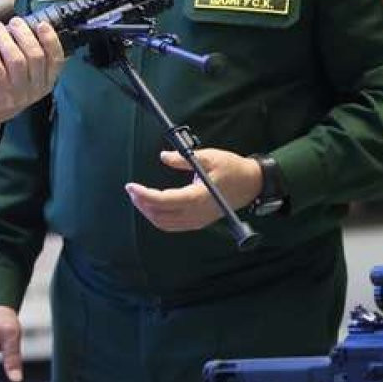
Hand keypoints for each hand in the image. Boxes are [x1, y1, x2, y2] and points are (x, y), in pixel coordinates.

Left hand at [0, 17, 65, 137]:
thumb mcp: (26, 78)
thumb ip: (32, 57)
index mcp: (46, 82)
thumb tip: (27, 27)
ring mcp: (17, 94)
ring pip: (17, 60)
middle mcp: (35, 89)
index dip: (50, 39)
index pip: (57, 59)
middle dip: (24, 34)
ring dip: (5, 39)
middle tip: (13, 23)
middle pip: (35, 55)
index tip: (41, 24)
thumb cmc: (6, 90)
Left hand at [124, 149, 261, 231]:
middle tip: (132, 189)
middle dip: (142, 203)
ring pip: (164, 223)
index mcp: (199, 197)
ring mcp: (198, 221)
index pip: (165, 201)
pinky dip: (158, 217)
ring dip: (148, 212)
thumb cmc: (232, 169)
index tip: (131, 186)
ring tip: (138, 197)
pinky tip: (152, 206)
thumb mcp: (209, 157)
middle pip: (160, 215)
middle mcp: (197, 213)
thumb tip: (164, 156)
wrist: (251, 184)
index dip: (145, 195)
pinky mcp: (198, 222)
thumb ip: (184, 159)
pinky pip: (172, 225)